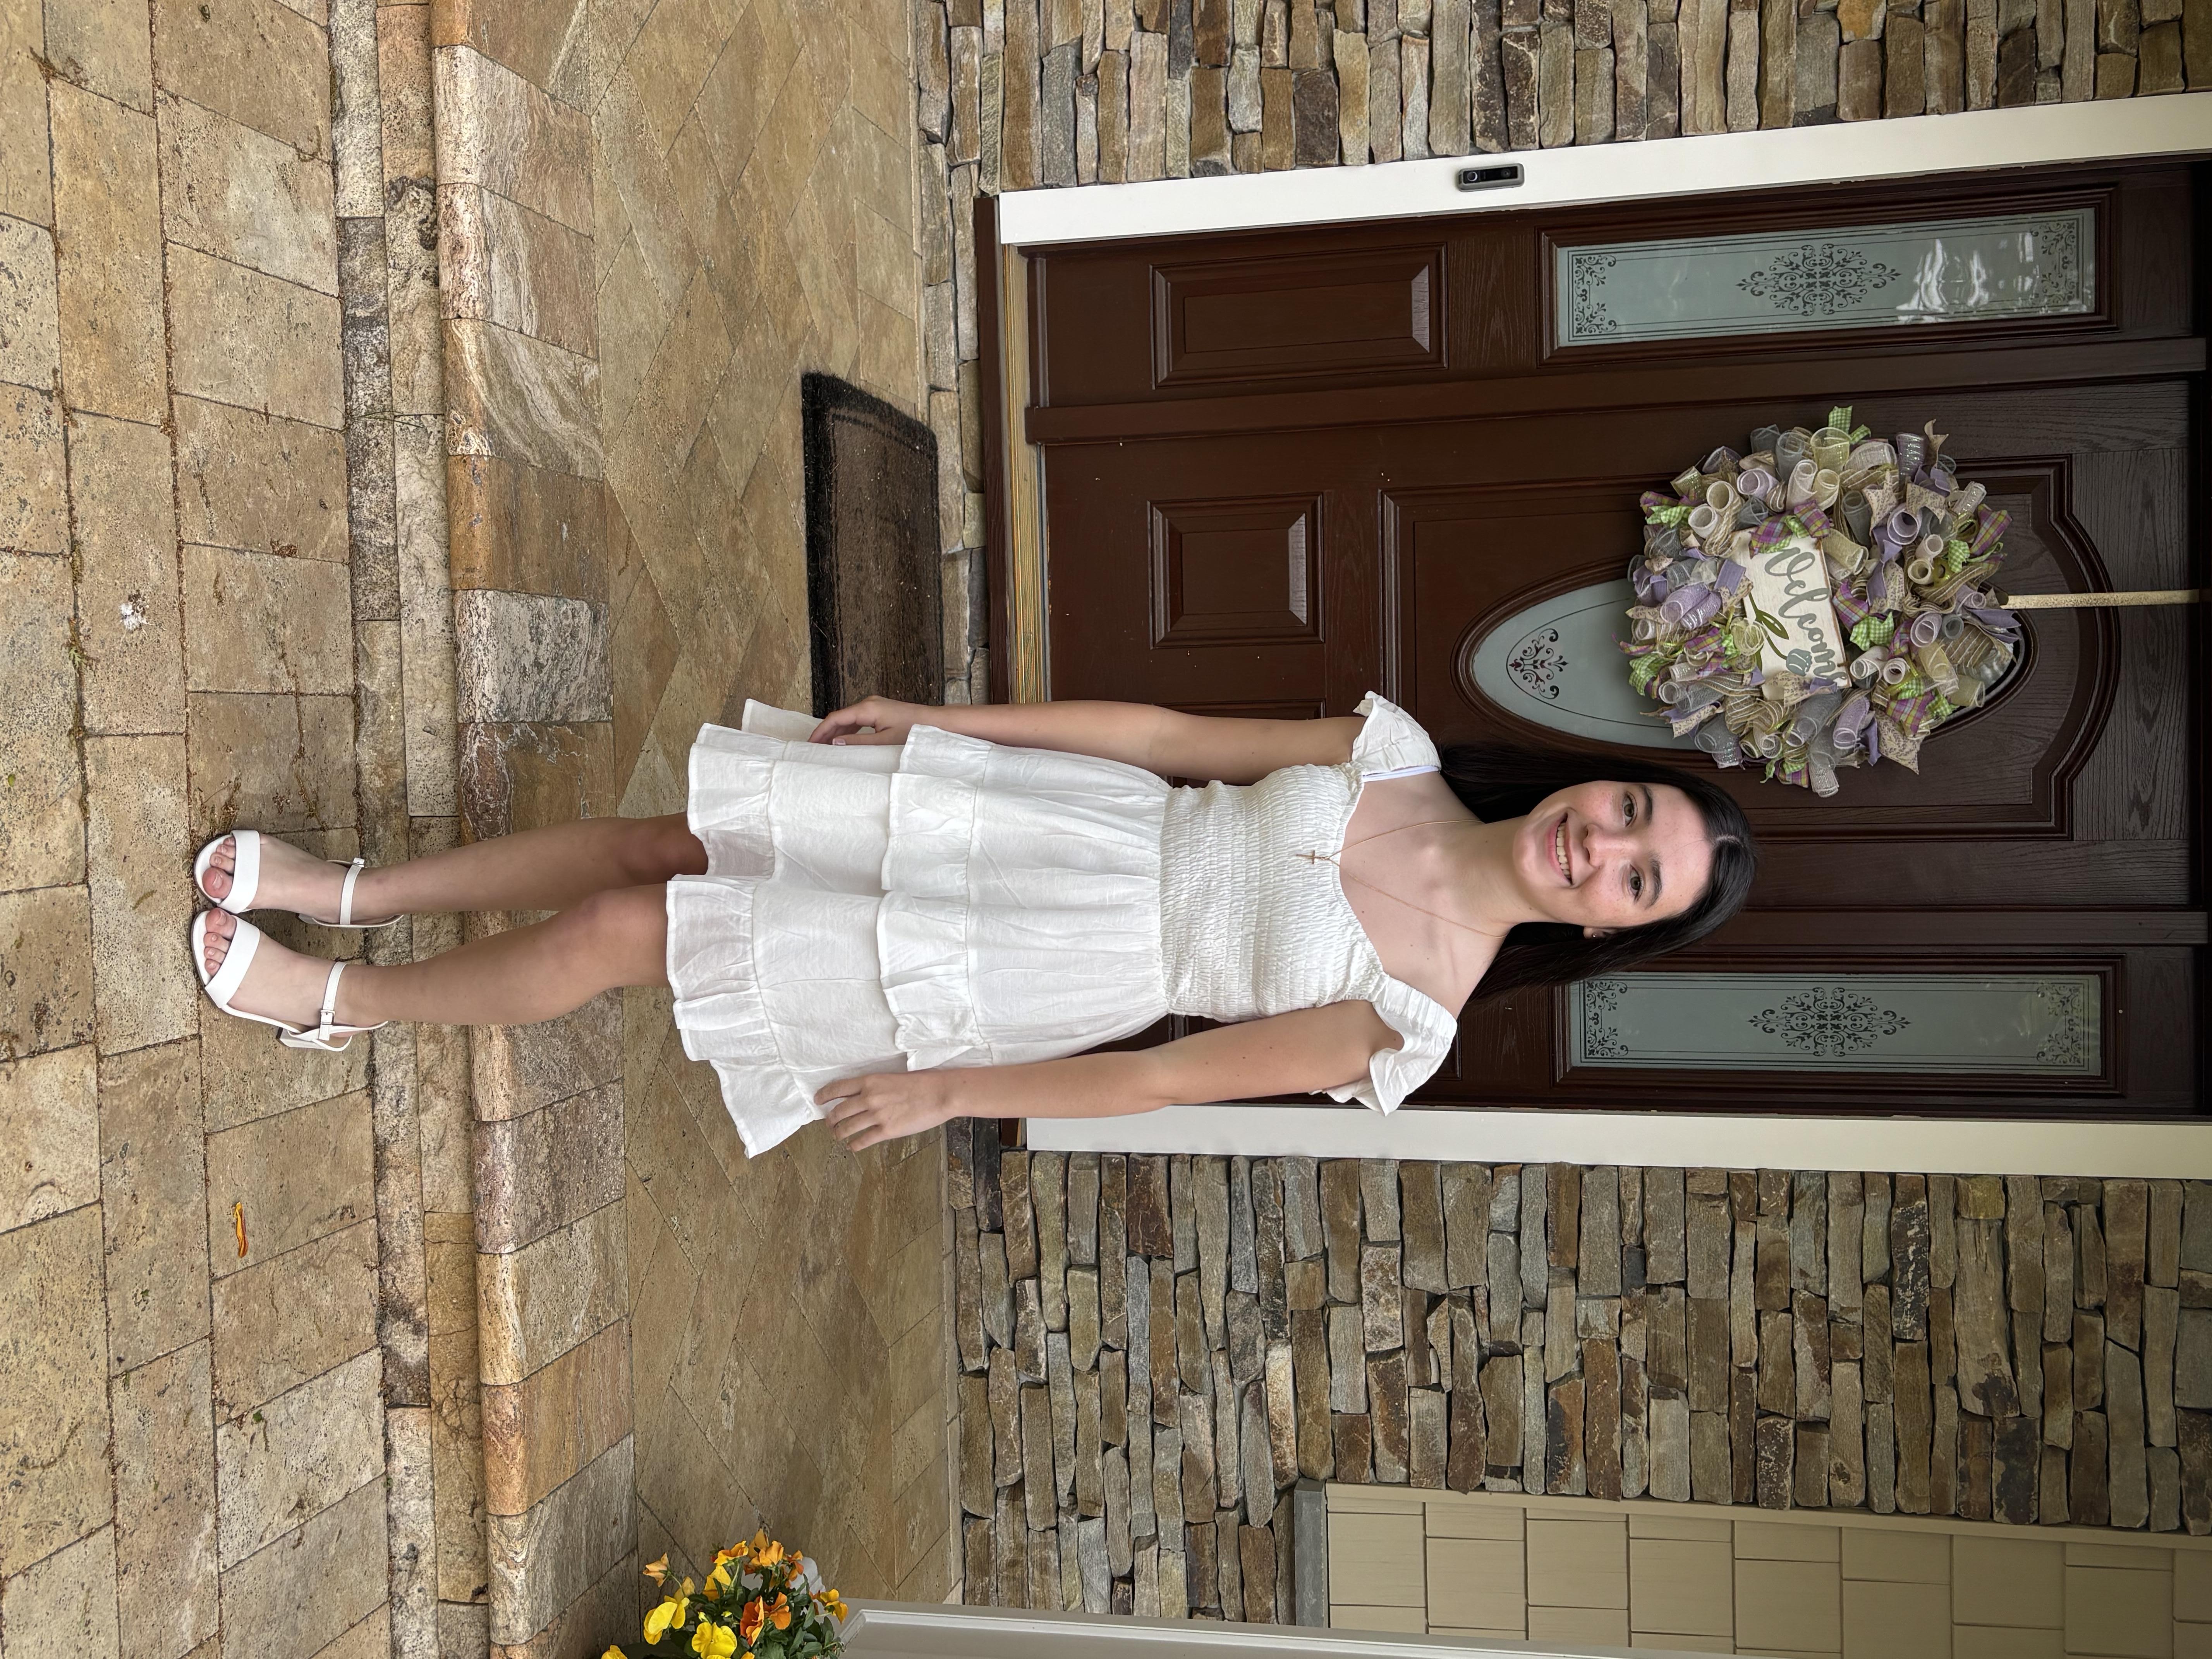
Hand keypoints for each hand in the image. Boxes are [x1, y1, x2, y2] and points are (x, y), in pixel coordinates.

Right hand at [809, 695, 930, 746]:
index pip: (836, 718)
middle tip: (813, 747)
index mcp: (867, 708)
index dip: (821, 731)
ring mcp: (874, 705)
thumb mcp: (884, 741)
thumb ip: (859, 742)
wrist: (933, 721)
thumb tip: (836, 743)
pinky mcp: (879, 710)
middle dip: (825, 732)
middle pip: (840, 717)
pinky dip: (848, 729)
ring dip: (836, 731)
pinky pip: (858, 719)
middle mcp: (868, 702)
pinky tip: (843, 741)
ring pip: (848, 718)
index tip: (810, 743)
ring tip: (824, 746)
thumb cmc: (912, 730)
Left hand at [816, 1067, 961, 1149]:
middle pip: (838, 1111)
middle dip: (830, 1120)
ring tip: (838, 1136)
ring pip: (847, 1127)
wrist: (940, 1093)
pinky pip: (863, 1140)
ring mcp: (877, 1115)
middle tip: (829, 1123)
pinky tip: (853, 1146)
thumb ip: (875, 1086)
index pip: (838, 1088)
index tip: (817, 1100)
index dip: (824, 1095)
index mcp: (870, 1081)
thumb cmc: (922, 1082)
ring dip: (839, 1133)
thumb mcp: (892, 1077)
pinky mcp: (887, 1130)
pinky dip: (855, 1145)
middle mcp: (869, 1098)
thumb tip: (862, 1096)